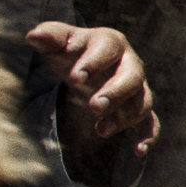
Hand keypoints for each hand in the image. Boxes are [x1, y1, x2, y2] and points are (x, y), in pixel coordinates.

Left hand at [27, 21, 159, 153]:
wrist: (84, 67)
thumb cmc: (71, 52)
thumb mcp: (58, 42)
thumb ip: (49, 36)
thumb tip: (34, 36)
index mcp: (111, 42)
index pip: (107, 49)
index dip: (93, 63)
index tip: (75, 78)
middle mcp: (130, 64)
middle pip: (132, 78)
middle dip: (115, 93)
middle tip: (94, 106)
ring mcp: (137, 88)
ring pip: (142, 102)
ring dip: (124, 118)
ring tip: (100, 130)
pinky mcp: (137, 108)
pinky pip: (151, 123)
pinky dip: (148, 136)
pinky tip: (138, 150)